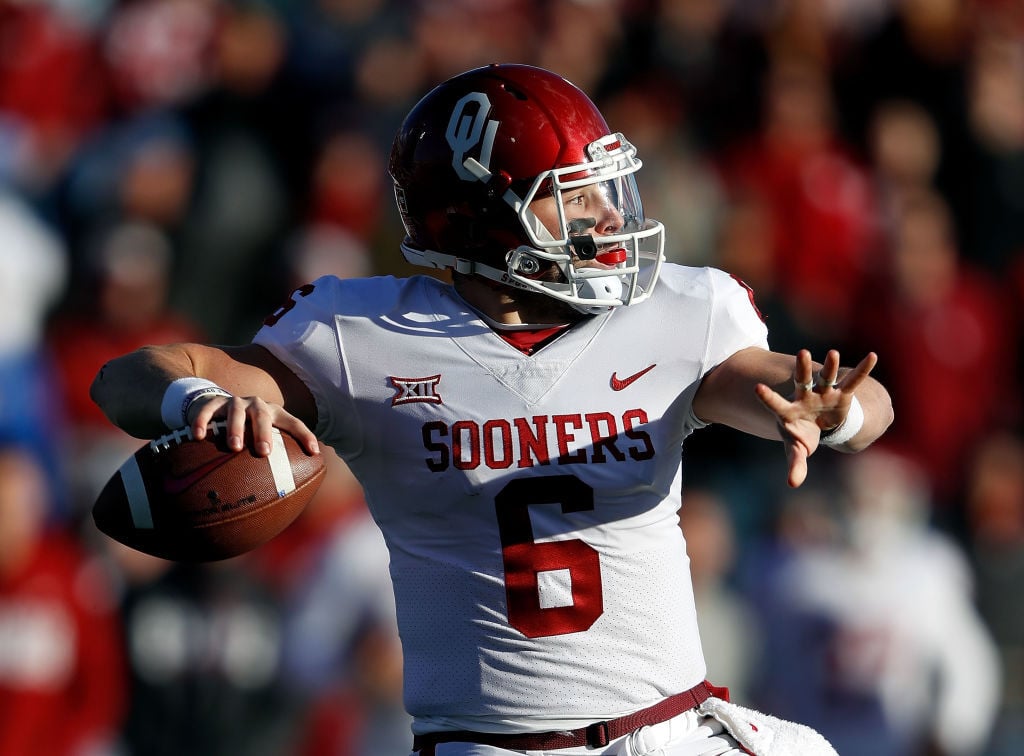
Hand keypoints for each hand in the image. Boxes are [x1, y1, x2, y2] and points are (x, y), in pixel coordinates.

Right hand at [185, 394, 319, 457]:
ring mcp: (234, 402)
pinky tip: (198, 436)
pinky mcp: (213, 402)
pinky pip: (206, 411)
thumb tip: (291, 491)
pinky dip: (202, 422)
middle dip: (264, 433)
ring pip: (236, 411)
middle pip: (263, 415)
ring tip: (234, 447)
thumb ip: (276, 454)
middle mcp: (256, 405)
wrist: (218, 404)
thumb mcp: (263, 434)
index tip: (314, 452)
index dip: (305, 436)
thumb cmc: (248, 428)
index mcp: (274, 413)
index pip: (293, 422)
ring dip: (236, 428)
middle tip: (264, 452)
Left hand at [755, 349, 877, 487]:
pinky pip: (852, 381)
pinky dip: (862, 370)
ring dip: (830, 366)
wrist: (817, 426)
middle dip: (802, 369)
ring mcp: (822, 393)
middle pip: (802, 381)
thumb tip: (793, 483)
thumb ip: (795, 463)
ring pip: (825, 377)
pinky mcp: (840, 394)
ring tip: (833, 353)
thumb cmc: (801, 436)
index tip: (757, 388)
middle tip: (803, 353)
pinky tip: (872, 356)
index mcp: (789, 411)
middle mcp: (804, 397)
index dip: (768, 397)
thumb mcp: (797, 449)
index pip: (775, 404)